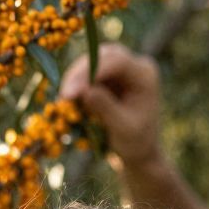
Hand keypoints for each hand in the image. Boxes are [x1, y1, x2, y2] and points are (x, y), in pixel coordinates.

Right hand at [59, 42, 164, 170]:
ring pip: (94, 61)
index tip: (71, 91)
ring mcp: (121, 69)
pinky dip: (77, 84)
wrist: (140, 152)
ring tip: (64, 98)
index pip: (117, 62)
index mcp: (144, 74)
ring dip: (76, 77)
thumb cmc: (135, 143)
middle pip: (104, 56)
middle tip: (64, 94)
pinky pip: (89, 73)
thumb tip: (83, 90)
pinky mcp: (109, 76)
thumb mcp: (122, 128)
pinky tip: (69, 98)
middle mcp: (134, 65)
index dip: (91, 72)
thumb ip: (105, 107)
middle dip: (81, 72)